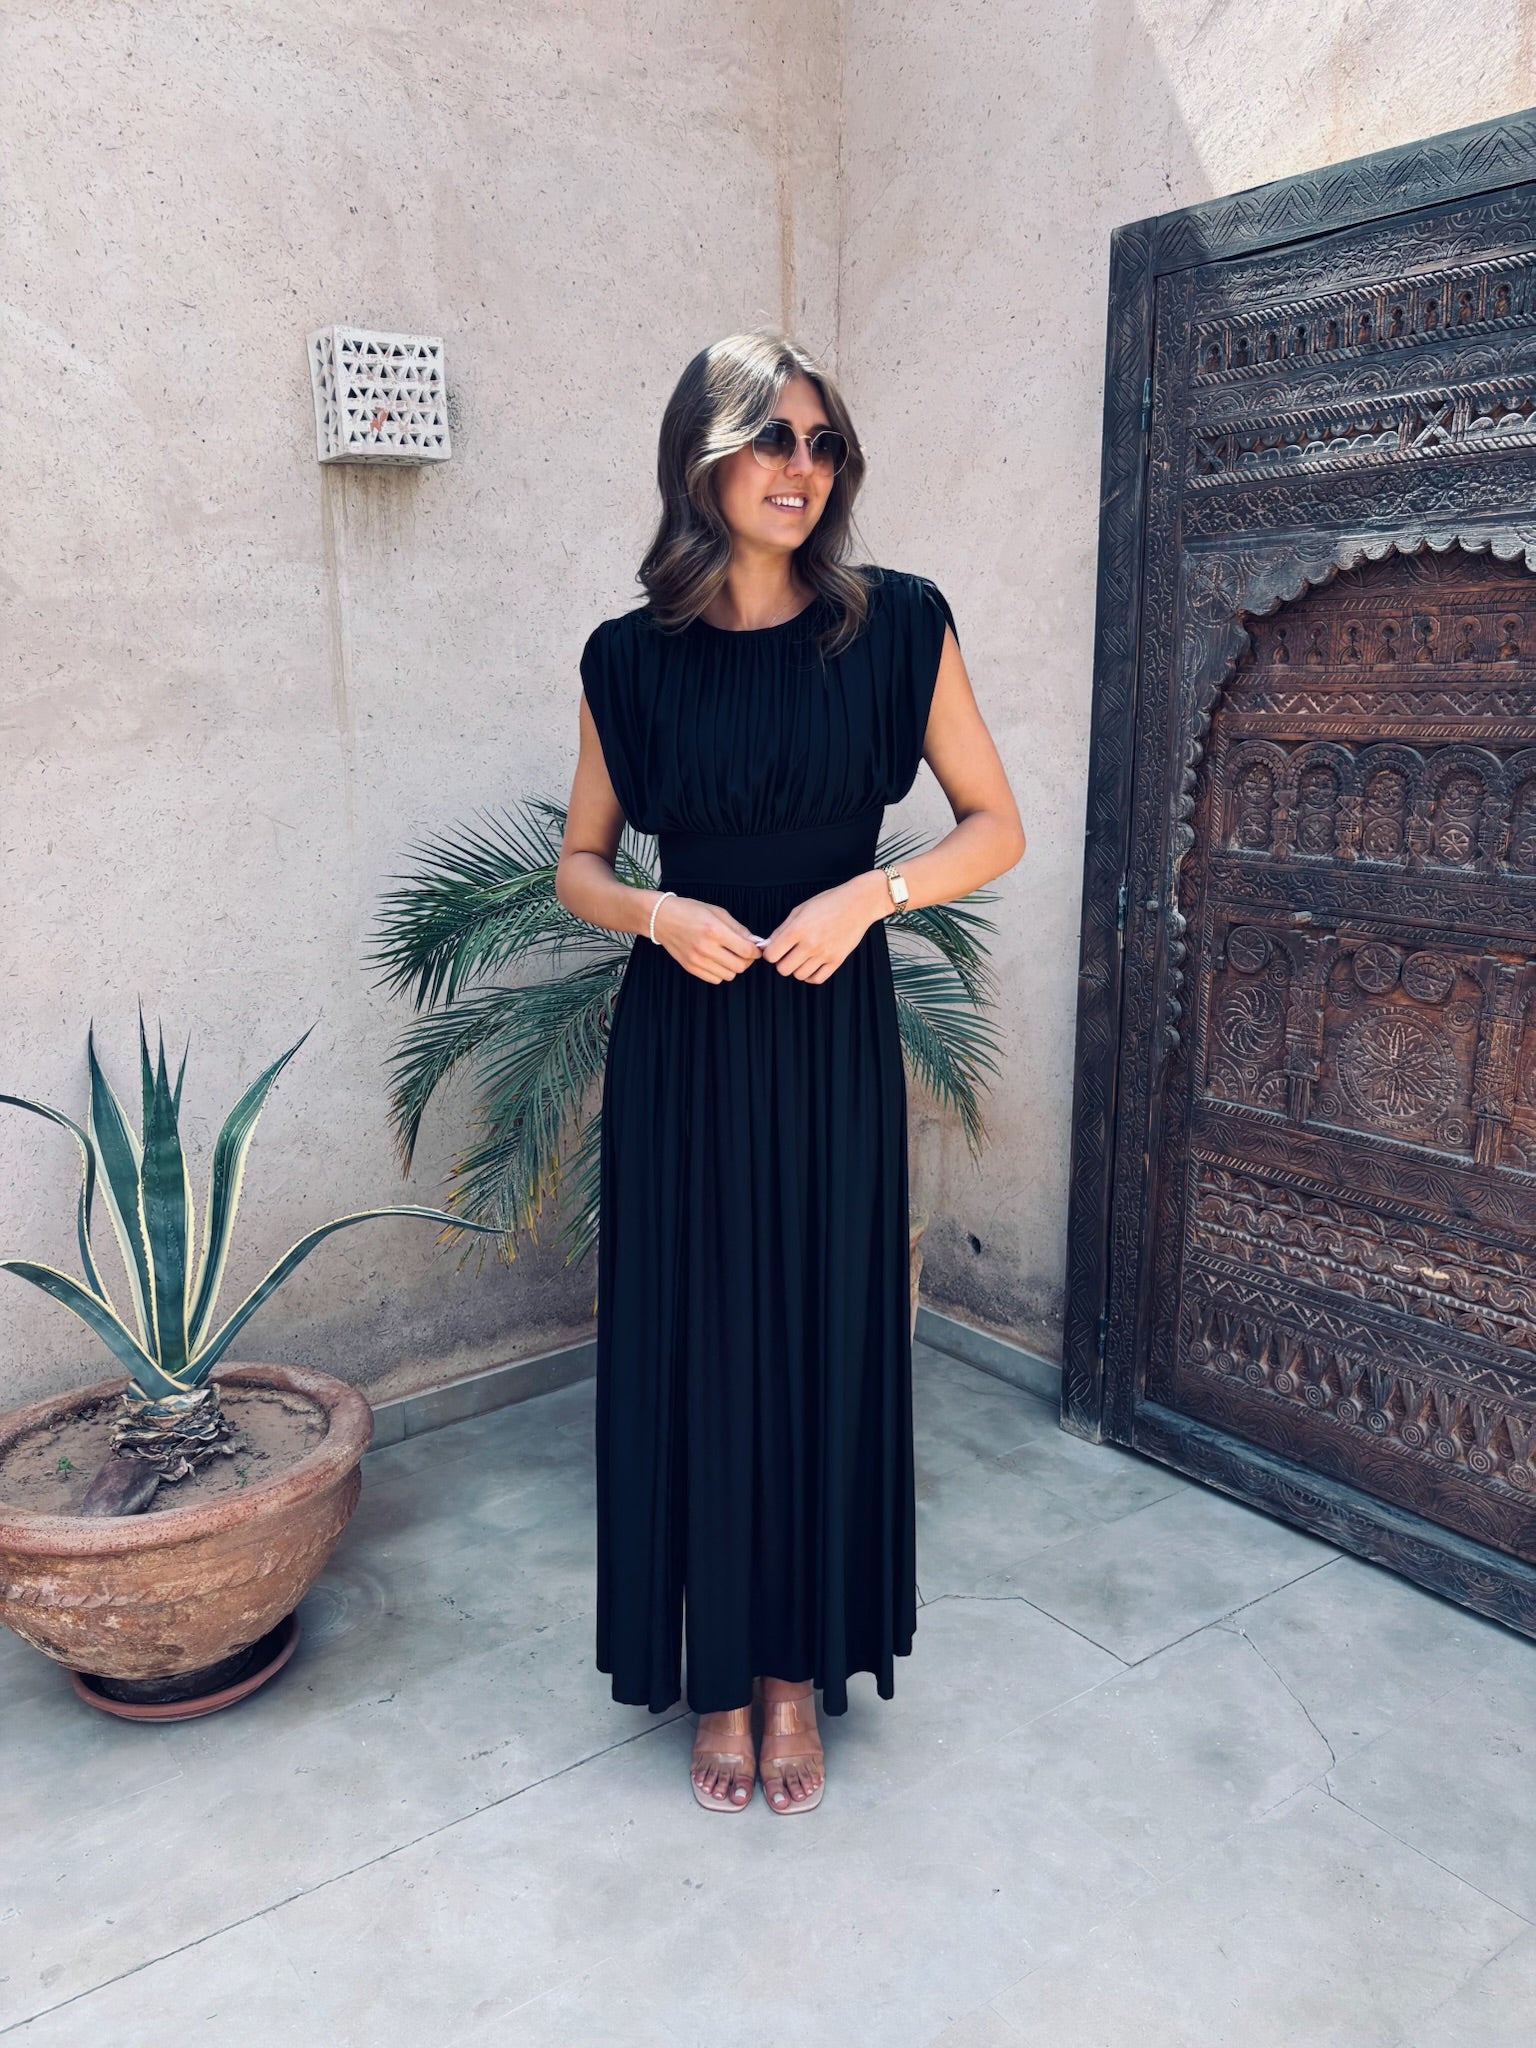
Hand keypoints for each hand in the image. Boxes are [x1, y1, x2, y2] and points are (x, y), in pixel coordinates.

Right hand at [653, 895, 762, 982]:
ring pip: (729, 975)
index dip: (756, 951)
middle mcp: (706, 948)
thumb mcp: (717, 912)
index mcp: (714, 930)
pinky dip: (721, 973)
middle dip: (747, 960)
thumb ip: (738, 928)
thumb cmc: (689, 911)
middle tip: (743, 952)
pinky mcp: (690, 968)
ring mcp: (697, 960)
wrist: (661, 918)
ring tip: (729, 956)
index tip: (756, 948)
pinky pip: (715, 979)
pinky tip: (717, 961)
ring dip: (733, 967)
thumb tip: (755, 942)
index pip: (746, 950)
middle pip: (740, 966)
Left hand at [761, 874, 886, 982]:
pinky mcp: (837, 960)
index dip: (770, 953)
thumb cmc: (828, 903)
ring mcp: (824, 954)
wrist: (857, 903)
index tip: (775, 949)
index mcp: (798, 929)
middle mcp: (810, 944)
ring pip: (799, 975)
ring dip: (796, 968)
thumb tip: (767, 945)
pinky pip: (817, 979)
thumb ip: (781, 929)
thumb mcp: (799, 910)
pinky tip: (811, 965)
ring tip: (801, 957)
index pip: (772, 955)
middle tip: (788, 954)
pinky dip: (810, 975)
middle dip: (782, 962)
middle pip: (783, 969)